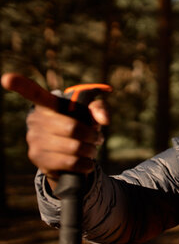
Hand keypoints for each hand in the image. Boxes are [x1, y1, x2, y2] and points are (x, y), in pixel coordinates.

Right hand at [1, 73, 109, 189]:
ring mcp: (33, 140)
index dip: (20, 85)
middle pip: (73, 128)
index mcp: (47, 104)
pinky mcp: (37, 158)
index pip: (33, 92)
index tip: (7, 79)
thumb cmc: (80, 127)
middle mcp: (35, 120)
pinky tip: (85, 162)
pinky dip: (85, 164)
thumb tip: (104, 120)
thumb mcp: (91, 114)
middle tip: (96, 138)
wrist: (68, 157)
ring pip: (74, 147)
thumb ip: (99, 108)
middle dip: (92, 135)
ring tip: (90, 150)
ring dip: (90, 150)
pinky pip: (70, 162)